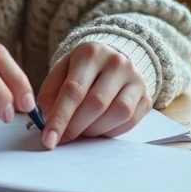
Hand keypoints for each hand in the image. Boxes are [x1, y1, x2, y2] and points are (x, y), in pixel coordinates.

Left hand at [36, 41, 151, 148]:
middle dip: (75, 127)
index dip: (60, 117)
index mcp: (91, 53)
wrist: (114, 59)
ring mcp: (135, 80)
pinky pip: (129, 122)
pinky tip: (97, 129)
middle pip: (96, 103)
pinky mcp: (146, 97)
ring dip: (93, 130)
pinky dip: (110, 131)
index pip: (73, 90)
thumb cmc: (83, 69)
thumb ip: (50, 92)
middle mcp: (117, 63)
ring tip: (80, 131)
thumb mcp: (62, 71)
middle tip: (62, 139)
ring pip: (116, 113)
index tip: (48, 139)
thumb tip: (44, 118)